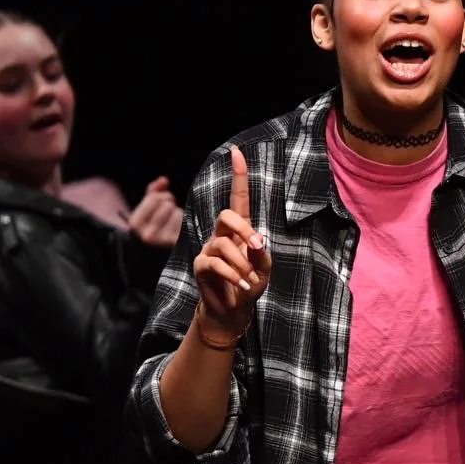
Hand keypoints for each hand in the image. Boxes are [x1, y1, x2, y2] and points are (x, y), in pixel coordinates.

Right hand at [126, 176, 183, 248]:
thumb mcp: (148, 208)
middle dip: (169, 203)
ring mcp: (162, 241)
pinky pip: (184, 222)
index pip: (154, 198)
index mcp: (135, 224)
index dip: (159, 196)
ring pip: (176, 212)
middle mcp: (146, 235)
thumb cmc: (155, 223)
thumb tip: (163, 180)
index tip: (160, 202)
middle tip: (168, 210)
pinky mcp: (175, 244)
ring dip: (177, 212)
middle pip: (166, 203)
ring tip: (173, 220)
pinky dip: (184, 221)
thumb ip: (153, 191)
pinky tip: (180, 227)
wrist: (163, 251)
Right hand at [191, 147, 272, 342]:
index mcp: (240, 230)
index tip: (237, 152)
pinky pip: (215, 263)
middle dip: (243, 227)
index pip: (238, 198)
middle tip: (256, 244)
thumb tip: (256, 239)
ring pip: (224, 244)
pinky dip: (233, 275)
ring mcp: (209, 249)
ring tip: (249, 279)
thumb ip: (262, 254)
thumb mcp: (264, 270)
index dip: (238, 175)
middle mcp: (222, 234)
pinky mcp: (201, 265)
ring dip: (242, 263)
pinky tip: (242, 285)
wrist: (234, 311)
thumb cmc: (251, 285)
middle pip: (227, 214)